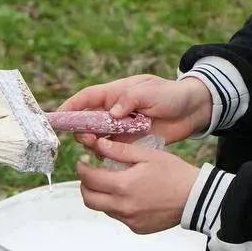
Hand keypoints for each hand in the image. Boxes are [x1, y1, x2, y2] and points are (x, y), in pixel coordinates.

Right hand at [59, 74, 211, 148]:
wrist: (193, 110)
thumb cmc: (171, 95)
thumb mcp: (151, 92)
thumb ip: (130, 99)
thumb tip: (112, 112)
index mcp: (116, 93)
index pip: (88, 97)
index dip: (71, 106)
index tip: (58, 116)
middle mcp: (114, 110)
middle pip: (87, 119)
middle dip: (80, 128)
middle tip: (86, 138)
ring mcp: (121, 126)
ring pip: (97, 136)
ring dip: (92, 142)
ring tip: (97, 147)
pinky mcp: (130, 141)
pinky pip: (111, 149)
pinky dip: (105, 154)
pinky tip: (106, 159)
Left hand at [77, 137, 199, 233]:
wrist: (196, 198)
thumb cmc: (174, 173)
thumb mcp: (147, 155)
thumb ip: (119, 150)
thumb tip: (98, 145)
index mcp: (123, 186)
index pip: (89, 179)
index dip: (82, 169)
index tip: (83, 163)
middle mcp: (123, 207)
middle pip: (89, 199)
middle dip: (85, 186)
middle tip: (90, 175)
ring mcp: (130, 220)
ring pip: (103, 209)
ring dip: (101, 196)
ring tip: (112, 183)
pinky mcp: (137, 228)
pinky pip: (119, 217)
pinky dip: (117, 206)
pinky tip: (129, 196)